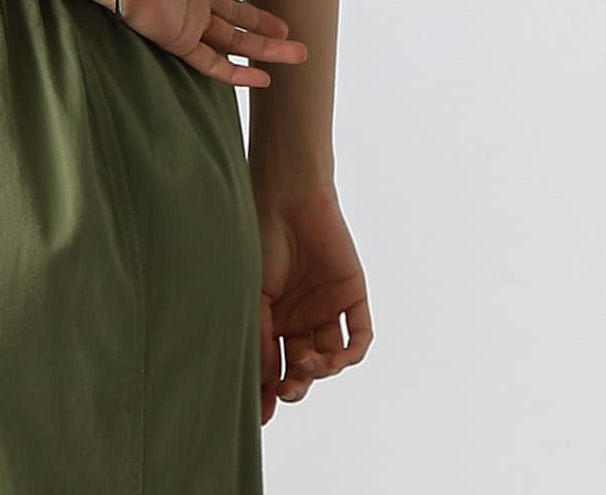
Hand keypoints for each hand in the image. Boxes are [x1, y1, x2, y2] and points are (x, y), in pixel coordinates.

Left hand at [86, 0, 306, 85]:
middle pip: (237, 12)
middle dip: (263, 22)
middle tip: (290, 32)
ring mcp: (188, 17)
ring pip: (233, 40)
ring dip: (263, 49)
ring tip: (294, 54)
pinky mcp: (179, 40)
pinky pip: (211, 63)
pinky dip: (236, 73)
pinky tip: (261, 78)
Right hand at [255, 184, 372, 421]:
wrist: (289, 199)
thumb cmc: (261, 240)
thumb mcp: (253, 294)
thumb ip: (260, 337)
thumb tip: (265, 384)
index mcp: (272, 317)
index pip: (273, 363)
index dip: (268, 390)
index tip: (261, 413)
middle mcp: (299, 317)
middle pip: (301, 367)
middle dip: (295, 384)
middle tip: (287, 390)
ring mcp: (326, 309)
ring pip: (329, 357)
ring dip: (320, 370)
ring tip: (305, 363)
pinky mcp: (352, 298)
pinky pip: (359, 337)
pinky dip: (351, 354)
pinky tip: (335, 357)